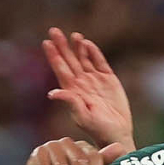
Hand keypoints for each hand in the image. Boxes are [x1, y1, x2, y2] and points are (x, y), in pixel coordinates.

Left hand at [43, 29, 135, 153]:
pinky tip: (87, 44)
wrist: (117, 134)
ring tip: (74, 35)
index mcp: (73, 91)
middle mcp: (82, 83)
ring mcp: (95, 79)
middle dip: (62, 46)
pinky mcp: (109, 79)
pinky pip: (100, 62)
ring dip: (77, 46)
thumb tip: (52, 93)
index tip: (46, 42)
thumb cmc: (98, 129)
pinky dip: (94, 52)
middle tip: (54, 30)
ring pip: (84, 58)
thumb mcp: (82, 117)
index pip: (61, 70)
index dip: (54, 56)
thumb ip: (70, 102)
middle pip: (70, 60)